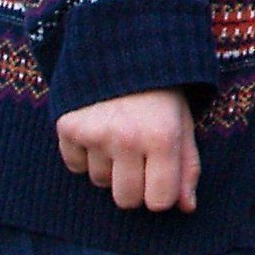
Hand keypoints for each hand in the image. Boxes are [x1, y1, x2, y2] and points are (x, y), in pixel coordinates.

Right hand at [55, 89, 198, 212]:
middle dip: (135, 184)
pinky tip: (98, 126)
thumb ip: (186, 167)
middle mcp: (127, 138)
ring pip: (100, 182)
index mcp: (163, 137)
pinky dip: (85, 153)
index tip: (161, 175)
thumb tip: (186, 208)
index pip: (158, 202)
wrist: (122, 45)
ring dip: (109, 165)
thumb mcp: (183, 123)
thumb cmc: (161, 91)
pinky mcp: (68, 126)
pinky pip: (75, 165)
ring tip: (119, 131)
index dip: (161, 192)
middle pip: (126, 200)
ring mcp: (95, 132)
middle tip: (139, 153)